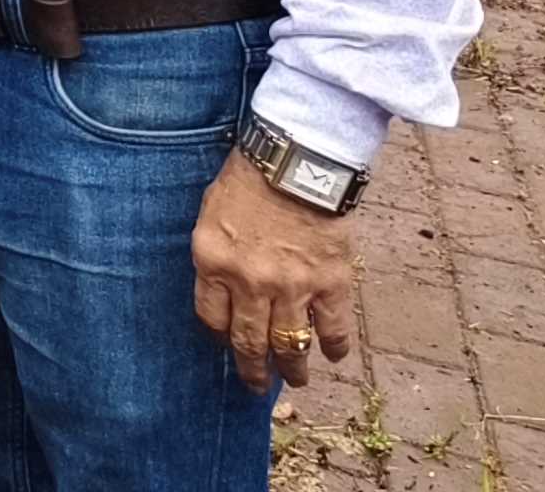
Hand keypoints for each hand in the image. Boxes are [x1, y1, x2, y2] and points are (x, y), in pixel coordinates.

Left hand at [191, 154, 360, 388]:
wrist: (298, 159)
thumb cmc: (249, 178)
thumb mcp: (211, 213)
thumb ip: (215, 253)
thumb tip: (220, 282)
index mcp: (213, 263)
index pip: (210, 318)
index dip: (220, 337)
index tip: (226, 343)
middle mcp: (249, 283)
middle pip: (248, 341)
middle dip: (253, 369)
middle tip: (257, 385)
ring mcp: (291, 287)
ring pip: (290, 345)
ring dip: (293, 368)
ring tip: (296, 380)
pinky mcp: (329, 283)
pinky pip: (333, 329)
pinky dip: (334, 347)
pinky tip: (333, 355)